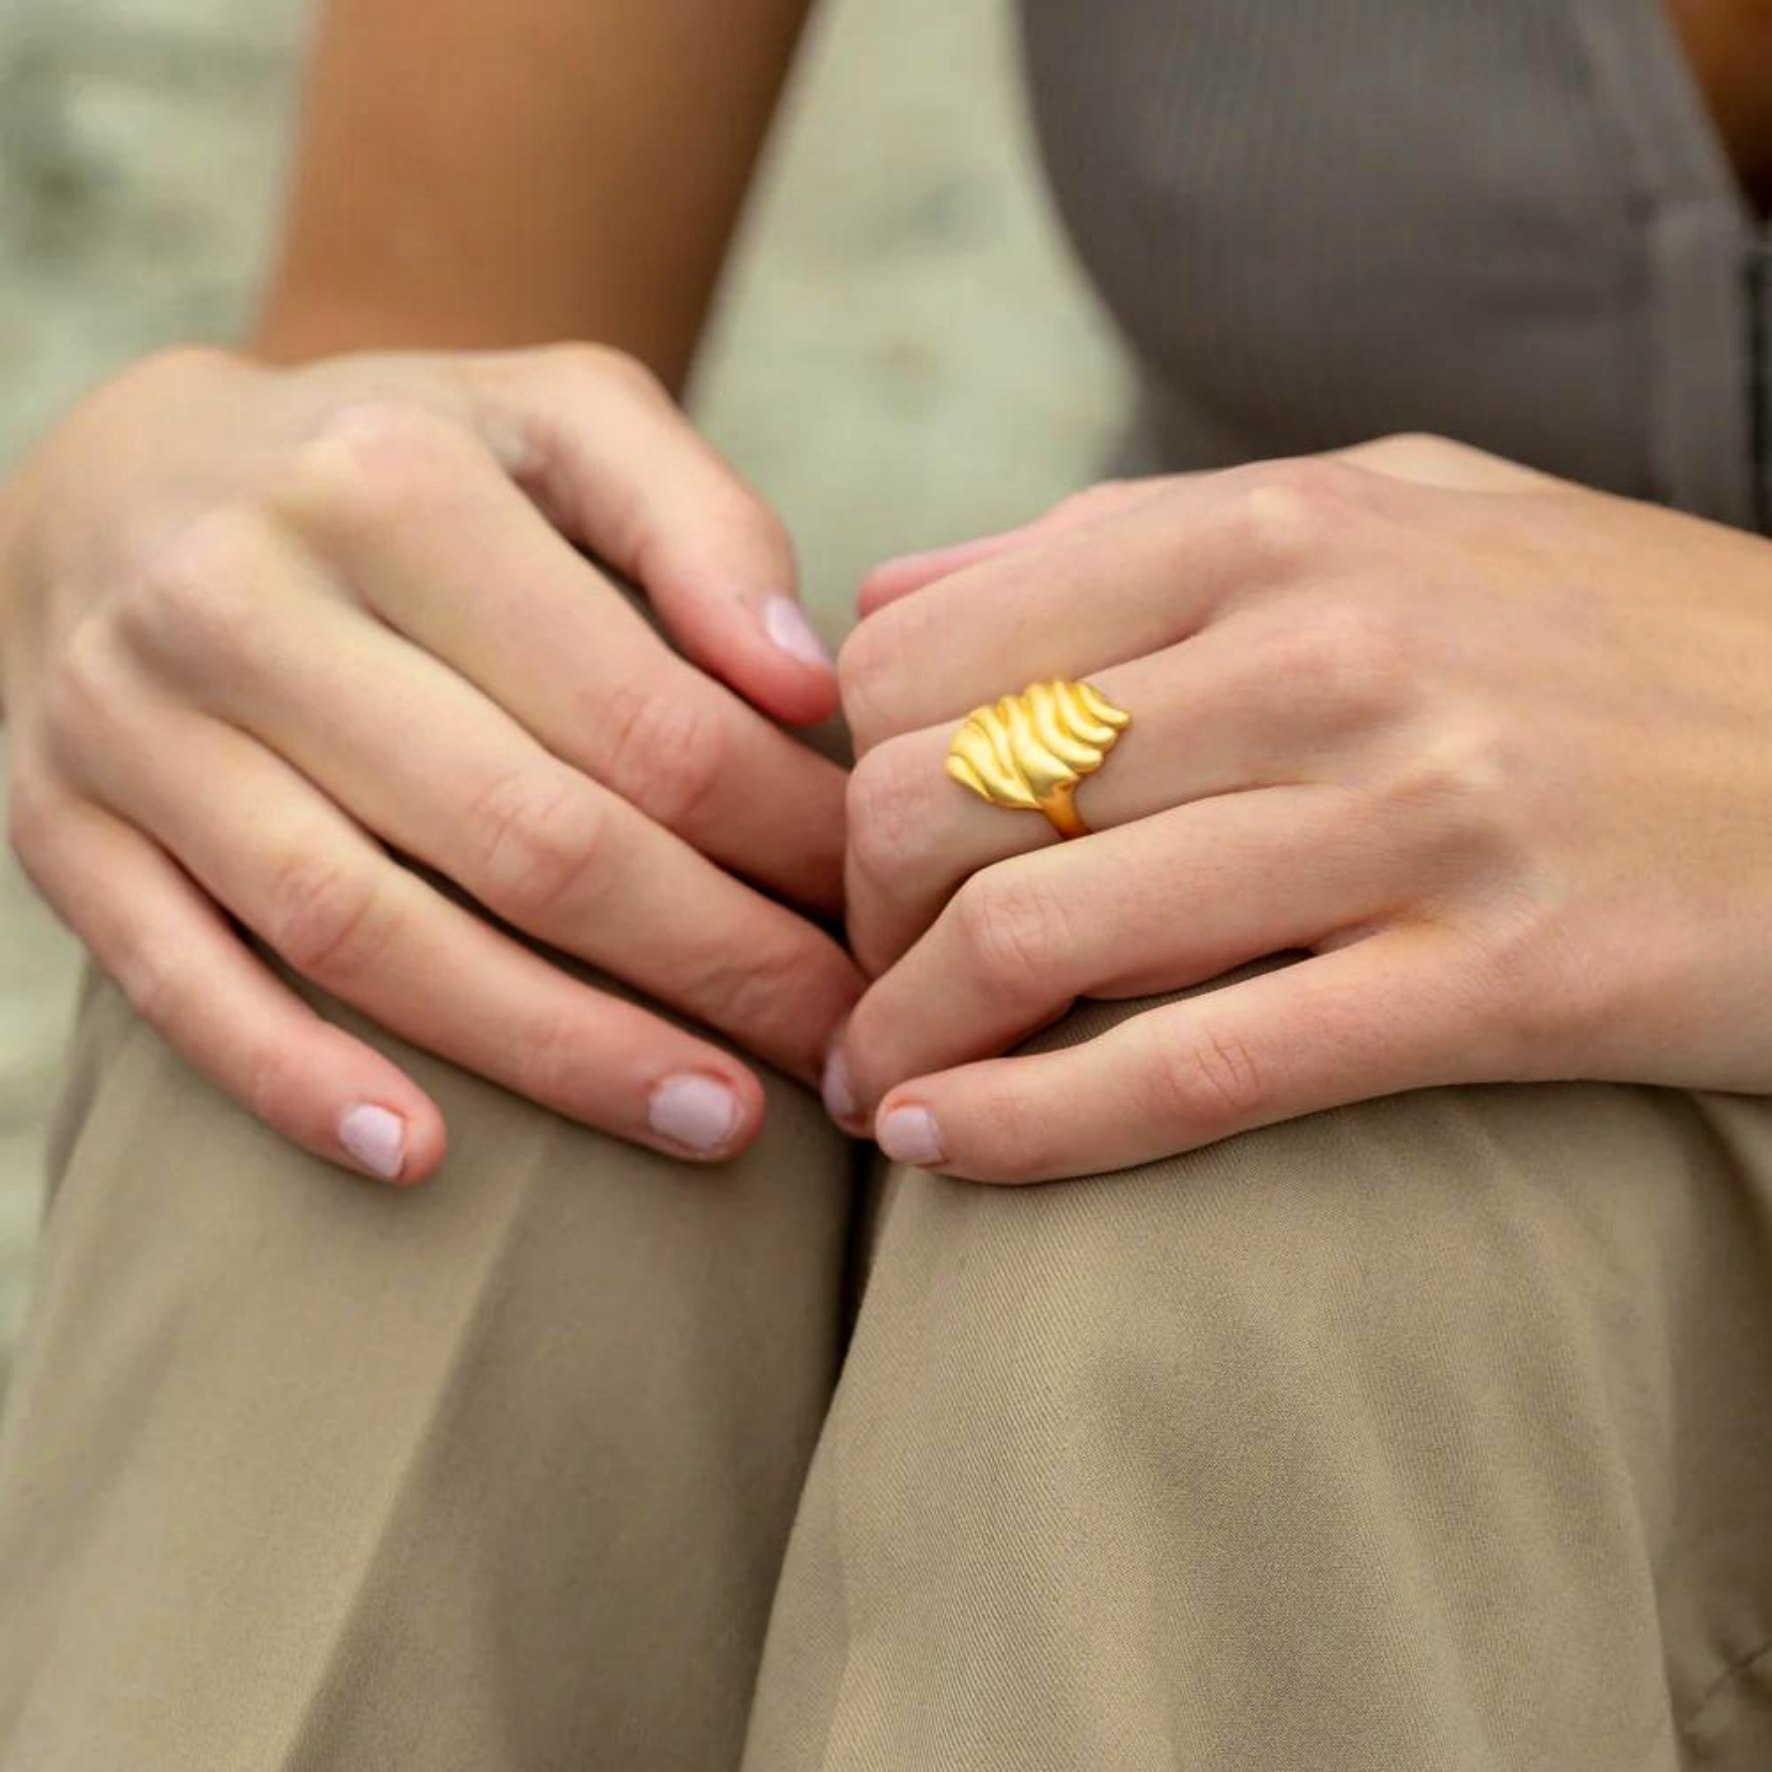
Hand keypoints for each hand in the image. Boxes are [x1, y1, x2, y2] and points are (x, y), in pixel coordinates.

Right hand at [1, 344, 861, 1181]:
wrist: (130, 471)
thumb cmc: (399, 459)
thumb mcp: (559, 416)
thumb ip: (698, 524)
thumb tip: (806, 692)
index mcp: (394, 484)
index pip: (641, 713)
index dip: (783, 836)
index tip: (877, 910)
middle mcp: (243, 597)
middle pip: (526, 836)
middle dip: (716, 962)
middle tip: (842, 1041)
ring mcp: (132, 724)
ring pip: (366, 931)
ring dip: (557, 1052)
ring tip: (718, 1120)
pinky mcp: (59, 825)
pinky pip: (177, 980)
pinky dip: (295, 1080)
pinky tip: (424, 1157)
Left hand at [828, 436, 1771, 1180]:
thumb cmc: (1607, 635)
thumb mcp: (1381, 511)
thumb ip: (1125, 540)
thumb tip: (894, 588)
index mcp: (1271, 527)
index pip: (920, 651)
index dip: (844, 776)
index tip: (863, 858)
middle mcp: (1322, 651)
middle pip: (942, 794)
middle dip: (859, 917)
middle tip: (866, 985)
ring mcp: (1407, 816)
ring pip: (1036, 931)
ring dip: (905, 1034)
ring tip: (874, 1090)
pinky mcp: (1494, 982)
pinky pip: (1196, 1070)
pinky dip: (1029, 1126)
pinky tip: (943, 1149)